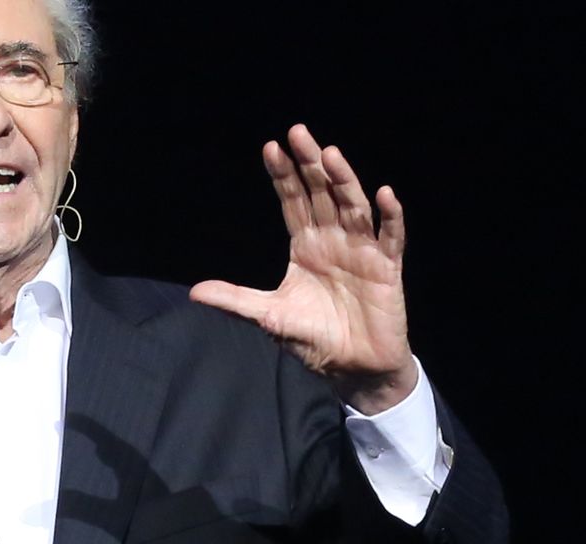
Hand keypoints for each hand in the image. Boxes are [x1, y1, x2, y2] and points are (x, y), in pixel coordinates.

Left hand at [190, 124, 416, 413]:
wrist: (353, 368)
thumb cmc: (314, 337)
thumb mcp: (269, 317)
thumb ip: (236, 300)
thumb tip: (194, 292)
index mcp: (305, 246)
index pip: (292, 202)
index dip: (283, 176)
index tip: (270, 147)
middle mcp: (333, 240)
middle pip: (321, 194)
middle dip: (310, 164)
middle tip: (298, 133)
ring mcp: (362, 250)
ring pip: (353, 206)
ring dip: (344, 180)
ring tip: (330, 154)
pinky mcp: (387, 268)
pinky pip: (391, 236)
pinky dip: (390, 216)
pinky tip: (384, 194)